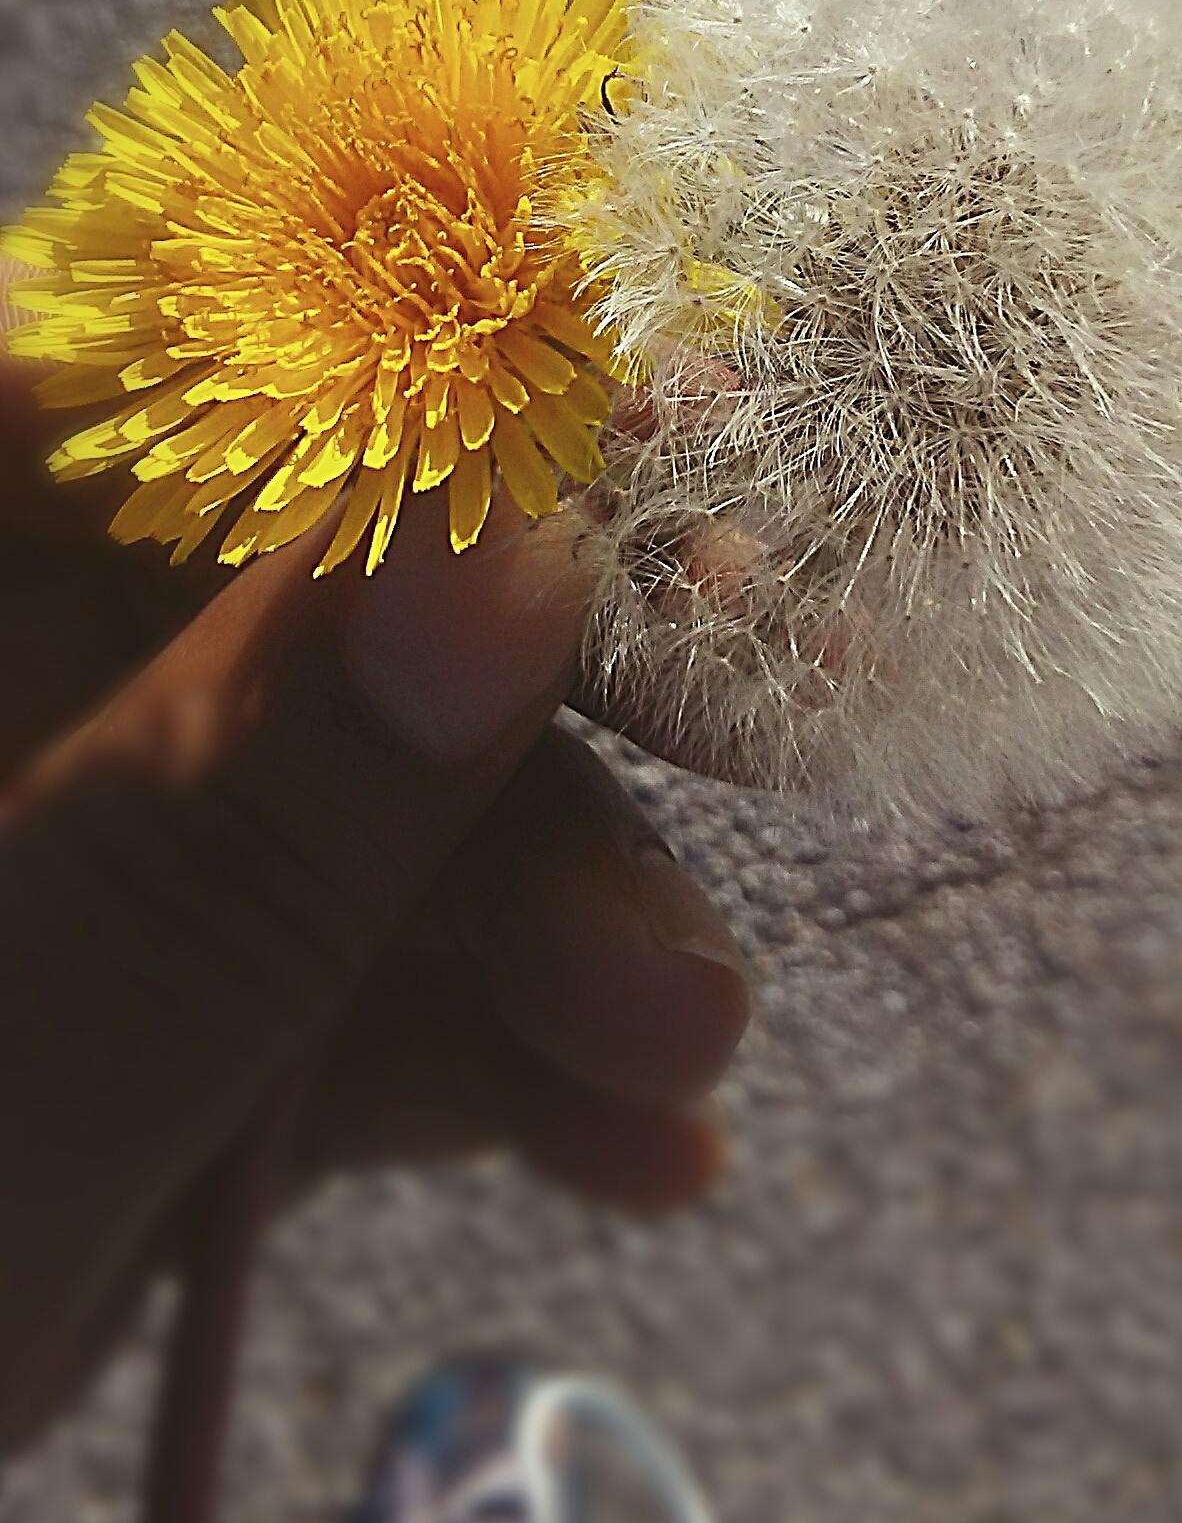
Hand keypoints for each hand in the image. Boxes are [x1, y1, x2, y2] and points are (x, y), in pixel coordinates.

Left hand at [0, 308, 749, 1455]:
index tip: (648, 423)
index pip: (129, 380)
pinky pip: (328, 970)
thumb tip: (523, 547)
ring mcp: (63, 841)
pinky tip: (636, 1142)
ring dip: (545, 909)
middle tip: (765, 711)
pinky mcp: (130, 1008)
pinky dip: (482, 1047)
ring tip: (680, 1046)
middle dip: (522, 696)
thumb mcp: (0, 1095)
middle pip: (286, 588)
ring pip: (340, 796)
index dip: (399, 382)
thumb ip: (230, 828)